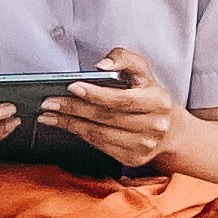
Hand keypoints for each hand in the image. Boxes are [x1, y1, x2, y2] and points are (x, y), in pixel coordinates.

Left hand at [39, 49, 182, 171]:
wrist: (169, 129)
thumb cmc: (149, 94)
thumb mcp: (142, 71)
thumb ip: (124, 58)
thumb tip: (102, 65)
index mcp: (158, 100)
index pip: (122, 99)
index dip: (96, 94)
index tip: (72, 86)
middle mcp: (155, 125)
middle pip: (106, 117)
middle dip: (74, 108)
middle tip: (50, 102)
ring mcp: (145, 145)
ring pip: (100, 133)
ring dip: (70, 123)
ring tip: (49, 114)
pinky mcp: (133, 158)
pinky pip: (100, 145)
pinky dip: (79, 133)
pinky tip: (64, 124)